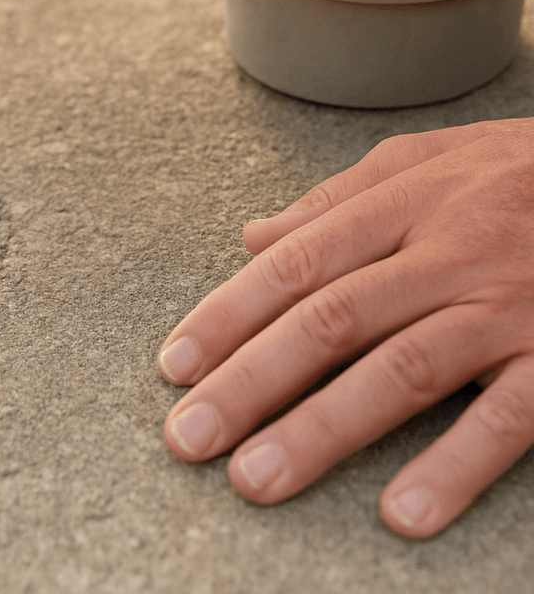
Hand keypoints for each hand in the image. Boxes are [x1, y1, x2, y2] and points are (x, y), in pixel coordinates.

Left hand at [157, 118, 533, 536]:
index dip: (228, 316)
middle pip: (329, 321)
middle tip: (188, 439)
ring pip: (400, 372)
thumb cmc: (516, 170)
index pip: (294, 264)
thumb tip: (252, 236)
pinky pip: (508, 417)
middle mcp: (445, 253)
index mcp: (403, 203)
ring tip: (256, 480)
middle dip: (250, 383)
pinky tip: (401, 515)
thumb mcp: (424, 159)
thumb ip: (336, 198)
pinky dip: (456, 466)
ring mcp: (504, 308)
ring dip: (322, 431)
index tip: (174, 367)